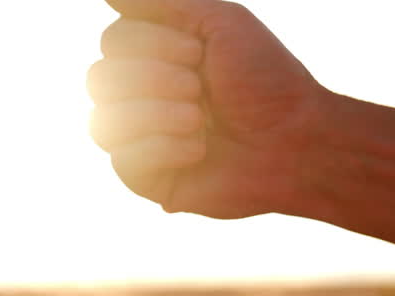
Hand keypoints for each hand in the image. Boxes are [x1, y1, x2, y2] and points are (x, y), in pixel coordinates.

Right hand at [88, 0, 327, 217]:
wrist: (295, 141)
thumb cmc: (264, 80)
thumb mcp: (219, 22)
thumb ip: (161, 1)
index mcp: (153, 57)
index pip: (112, 41)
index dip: (152, 44)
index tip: (199, 53)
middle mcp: (139, 95)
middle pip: (99, 79)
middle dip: (154, 79)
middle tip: (200, 88)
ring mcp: (140, 138)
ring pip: (103, 121)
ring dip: (158, 114)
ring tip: (200, 120)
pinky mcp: (147, 178)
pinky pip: (122, 160)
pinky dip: (164, 149)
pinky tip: (199, 151)